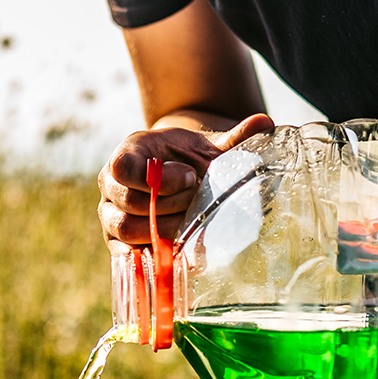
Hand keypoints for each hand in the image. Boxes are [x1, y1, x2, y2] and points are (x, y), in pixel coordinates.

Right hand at [97, 113, 274, 244]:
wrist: (177, 181)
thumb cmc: (190, 162)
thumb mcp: (209, 149)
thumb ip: (234, 139)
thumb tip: (266, 123)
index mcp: (127, 154)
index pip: (123, 168)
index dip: (158, 178)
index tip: (190, 177)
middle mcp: (111, 186)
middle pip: (129, 203)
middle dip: (168, 206)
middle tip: (195, 201)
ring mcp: (111, 216)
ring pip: (127, 231)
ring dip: (163, 230)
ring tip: (189, 224)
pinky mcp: (117, 243)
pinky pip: (127, 255)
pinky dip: (152, 254)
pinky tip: (177, 251)